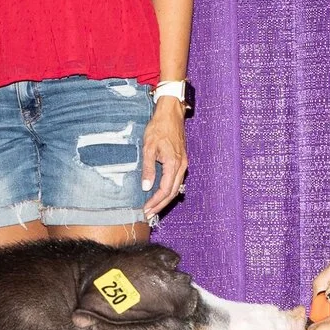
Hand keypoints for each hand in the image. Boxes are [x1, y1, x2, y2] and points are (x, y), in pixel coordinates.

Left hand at [140, 97, 187, 218]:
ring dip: (165, 200)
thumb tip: (146, 187)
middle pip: (172, 193)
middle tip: (148, 215)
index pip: (165, 190)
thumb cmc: (158, 128)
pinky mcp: (181, 161)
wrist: (170, 114)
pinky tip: (161, 195)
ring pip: (176, 188)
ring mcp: (183, 164)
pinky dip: (169, 191)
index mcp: (174, 164)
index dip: (155, 202)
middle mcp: (181, 166)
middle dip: (160, 205)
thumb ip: (148, 168)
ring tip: (153, 209)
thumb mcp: (148, 147)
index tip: (145, 210)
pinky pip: (176, 181)